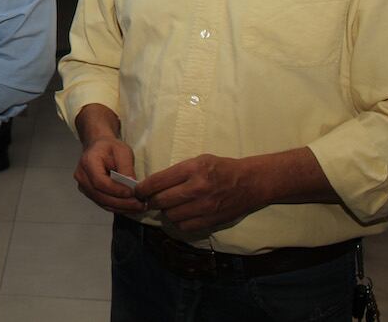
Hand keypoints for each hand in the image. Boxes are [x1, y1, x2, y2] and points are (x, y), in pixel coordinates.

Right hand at [74, 137, 145, 213]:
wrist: (99, 147)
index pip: (99, 181)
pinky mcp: (89, 193)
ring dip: (121, 207)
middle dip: (121, 202)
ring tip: (139, 207)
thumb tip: (132, 185)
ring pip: (102, 202)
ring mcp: (83, 186)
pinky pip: (103, 203)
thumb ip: (126, 167)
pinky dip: (117, 207)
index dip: (116, 190)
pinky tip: (130, 207)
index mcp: (87, 162)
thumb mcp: (122, 151)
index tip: (132, 192)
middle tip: (140, 204)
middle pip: (100, 195)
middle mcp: (81, 175)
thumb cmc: (110, 147)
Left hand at [135, 154, 262, 233]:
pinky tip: (181, 214)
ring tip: (169, 206)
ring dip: (166, 212)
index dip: (142, 189)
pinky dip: (179, 222)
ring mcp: (205, 207)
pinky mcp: (211, 220)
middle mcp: (197, 188)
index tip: (137, 191)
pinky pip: (184, 226)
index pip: (158, 182)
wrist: (250, 182)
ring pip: (171, 216)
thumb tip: (153, 184)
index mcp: (192, 169)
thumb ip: (177, 172)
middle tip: (149, 200)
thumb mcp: (198, 160)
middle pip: (161, 201)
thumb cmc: (221, 168)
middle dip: (151, 201)